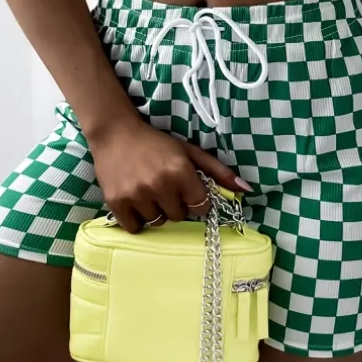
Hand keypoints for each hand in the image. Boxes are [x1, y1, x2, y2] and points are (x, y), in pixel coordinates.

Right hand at [88, 120, 250, 233]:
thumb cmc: (156, 142)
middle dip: (176, 205)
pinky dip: (137, 219)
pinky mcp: (116, 202)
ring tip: (149, 192)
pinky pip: (135, 227)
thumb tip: (246, 190)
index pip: (201, 206)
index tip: (188, 191)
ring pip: (157, 222)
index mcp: (180, 171)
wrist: (115, 133)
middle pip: (179, 216)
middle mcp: (160, 185)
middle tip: (166, 188)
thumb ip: (218, 170)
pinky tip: (136, 201)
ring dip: (156, 211)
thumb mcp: (189, 151)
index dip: (197, 200)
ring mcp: (136, 195)